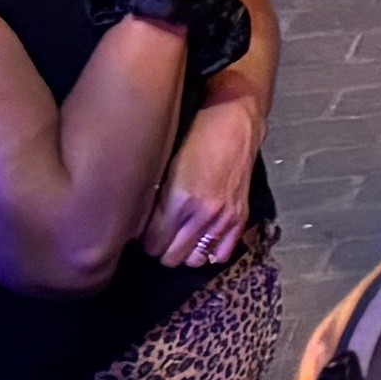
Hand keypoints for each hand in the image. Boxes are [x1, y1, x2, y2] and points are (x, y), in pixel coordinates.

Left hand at [145, 118, 256, 269]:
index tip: (141, 231)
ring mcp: (224, 218)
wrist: (235, 120)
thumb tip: (140, 224)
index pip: (152, 243)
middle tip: (157, 235)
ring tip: (178, 237)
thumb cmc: (195, 135)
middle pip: (172, 257)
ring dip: (184, 252)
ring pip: (195, 259)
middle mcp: (202, 215)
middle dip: (161, 248)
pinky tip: (200, 239)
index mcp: (178, 201)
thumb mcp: (165, 166)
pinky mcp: (241, 216)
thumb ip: (154, 199)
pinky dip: (208, 252)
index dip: (143, 240)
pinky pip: (221, 253)